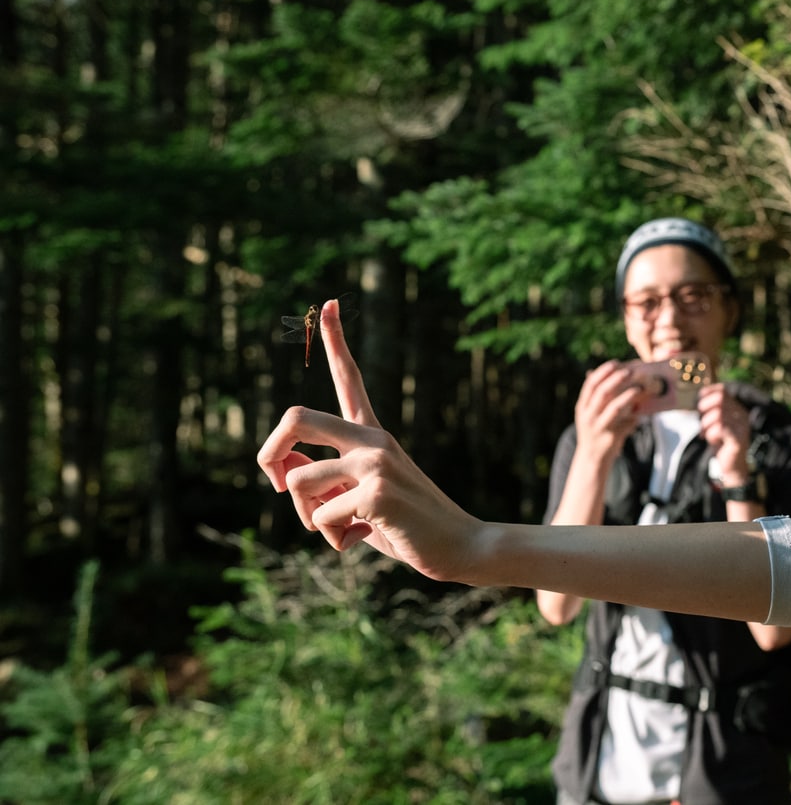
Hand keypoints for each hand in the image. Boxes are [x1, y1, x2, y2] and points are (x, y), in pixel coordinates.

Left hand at [256, 298, 480, 580]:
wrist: (461, 547)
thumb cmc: (406, 527)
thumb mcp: (356, 500)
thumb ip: (321, 482)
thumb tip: (280, 468)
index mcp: (371, 434)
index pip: (349, 378)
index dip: (336, 340)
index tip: (329, 303)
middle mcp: (373, 439)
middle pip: (296, 417)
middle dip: (269, 453)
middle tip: (276, 484)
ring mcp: (376, 462)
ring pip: (299, 481)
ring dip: (308, 517)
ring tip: (343, 528)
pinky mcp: (378, 491)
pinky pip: (322, 517)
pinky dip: (335, 539)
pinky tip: (366, 538)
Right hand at [571, 360, 645, 461]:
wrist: (592, 459)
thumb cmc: (595, 431)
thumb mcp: (590, 413)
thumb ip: (598, 397)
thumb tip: (610, 374)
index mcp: (582, 407)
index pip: (590, 384)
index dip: (603, 372)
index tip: (615, 363)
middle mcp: (587, 416)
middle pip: (601, 393)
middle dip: (616, 380)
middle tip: (629, 371)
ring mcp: (598, 427)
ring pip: (614, 408)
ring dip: (627, 396)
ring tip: (638, 388)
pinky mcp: (610, 437)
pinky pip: (625, 423)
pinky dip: (634, 416)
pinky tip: (640, 411)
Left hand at [697, 383, 752, 485]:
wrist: (732, 466)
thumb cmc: (722, 443)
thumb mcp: (715, 423)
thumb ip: (711, 410)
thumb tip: (699, 396)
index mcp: (737, 409)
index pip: (723, 391)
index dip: (709, 392)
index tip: (699, 399)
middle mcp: (742, 415)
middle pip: (719, 400)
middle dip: (705, 410)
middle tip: (702, 424)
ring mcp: (742, 427)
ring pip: (718, 415)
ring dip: (707, 426)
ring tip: (708, 435)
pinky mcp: (738, 439)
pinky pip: (720, 429)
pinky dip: (712, 435)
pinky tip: (715, 441)